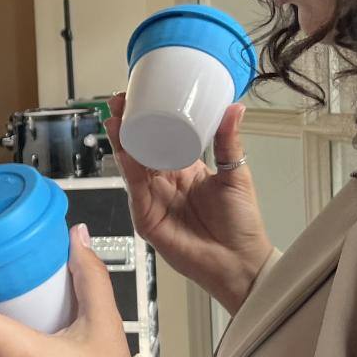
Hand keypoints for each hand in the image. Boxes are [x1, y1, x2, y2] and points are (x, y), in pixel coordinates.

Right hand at [106, 93, 272, 312]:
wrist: (239, 260)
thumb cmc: (240, 223)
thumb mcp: (235, 174)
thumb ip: (228, 142)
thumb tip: (235, 108)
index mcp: (183, 170)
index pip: (159, 139)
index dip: (148, 119)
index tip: (141, 96)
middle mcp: (163, 183)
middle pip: (139, 149)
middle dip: (127, 125)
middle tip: (120, 101)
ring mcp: (151, 200)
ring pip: (131, 166)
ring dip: (121, 142)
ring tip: (116, 118)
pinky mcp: (145, 217)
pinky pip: (134, 189)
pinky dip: (128, 169)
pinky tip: (124, 150)